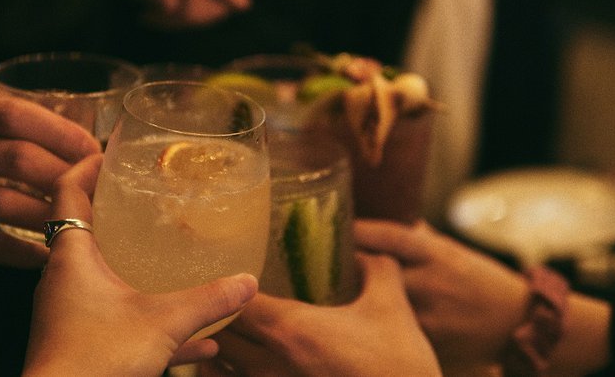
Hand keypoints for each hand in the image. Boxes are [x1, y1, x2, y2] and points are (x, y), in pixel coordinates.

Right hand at [0, 90, 99, 267]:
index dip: (62, 132)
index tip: (93, 148)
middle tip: (100, 188)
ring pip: (7, 203)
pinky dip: (21, 252)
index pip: (17, 116)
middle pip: (20, 159)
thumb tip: (65, 135)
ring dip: (53, 214)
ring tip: (85, 221)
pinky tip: (48, 254)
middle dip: (68, 175)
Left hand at [23, 154, 258, 375]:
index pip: (68, 191)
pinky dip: (148, 316)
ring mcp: (72, 312)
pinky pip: (118, 317)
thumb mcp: (161, 323)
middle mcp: (65, 279)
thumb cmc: (94, 362)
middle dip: (114, 212)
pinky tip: (197, 339)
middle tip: (145, 198)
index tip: (108, 151)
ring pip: (103, 275)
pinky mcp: (83, 342)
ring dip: (132, 264)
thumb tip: (246, 281)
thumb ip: (206, 300)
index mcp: (71, 258)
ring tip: (167, 254)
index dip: (86, 165)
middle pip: (84, 229)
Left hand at [203, 253, 440, 375]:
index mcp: (291, 330)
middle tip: (223, 297)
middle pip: (215, 335)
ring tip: (224, 329)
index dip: (225, 287)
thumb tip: (363, 250)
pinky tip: (239, 363)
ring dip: (215, 347)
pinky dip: (227, 373)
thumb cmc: (399, 366)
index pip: (231, 303)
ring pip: (217, 368)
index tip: (232, 275)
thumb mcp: (391, 307)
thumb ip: (376, 267)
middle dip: (214, 314)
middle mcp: (269, 365)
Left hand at [355, 219, 612, 375]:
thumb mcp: (453, 252)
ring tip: (331, 293)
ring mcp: (430, 315)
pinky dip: (372, 326)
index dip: (360, 230)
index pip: (391, 236)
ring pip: (379, 305)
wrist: (519, 325)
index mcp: (438, 254)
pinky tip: (355, 324)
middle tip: (320, 262)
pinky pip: (391, 331)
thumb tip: (386, 217)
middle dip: (348, 267)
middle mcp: (432, 282)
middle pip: (377, 270)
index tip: (337, 228)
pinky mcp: (428, 343)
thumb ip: (419, 239)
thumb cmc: (482, 282)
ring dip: (354, 299)